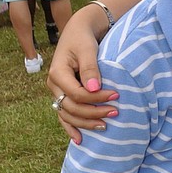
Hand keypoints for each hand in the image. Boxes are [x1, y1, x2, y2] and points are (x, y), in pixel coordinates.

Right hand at [47, 19, 116, 143]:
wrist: (78, 32)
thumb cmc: (83, 39)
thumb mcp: (87, 49)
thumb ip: (90, 67)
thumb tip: (94, 88)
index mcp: (57, 73)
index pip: (77, 94)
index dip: (96, 98)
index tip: (117, 95)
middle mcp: (53, 85)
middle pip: (72, 107)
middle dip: (94, 112)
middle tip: (116, 112)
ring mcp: (56, 92)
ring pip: (68, 115)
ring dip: (86, 123)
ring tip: (105, 127)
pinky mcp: (62, 95)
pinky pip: (64, 115)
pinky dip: (71, 128)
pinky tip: (80, 140)